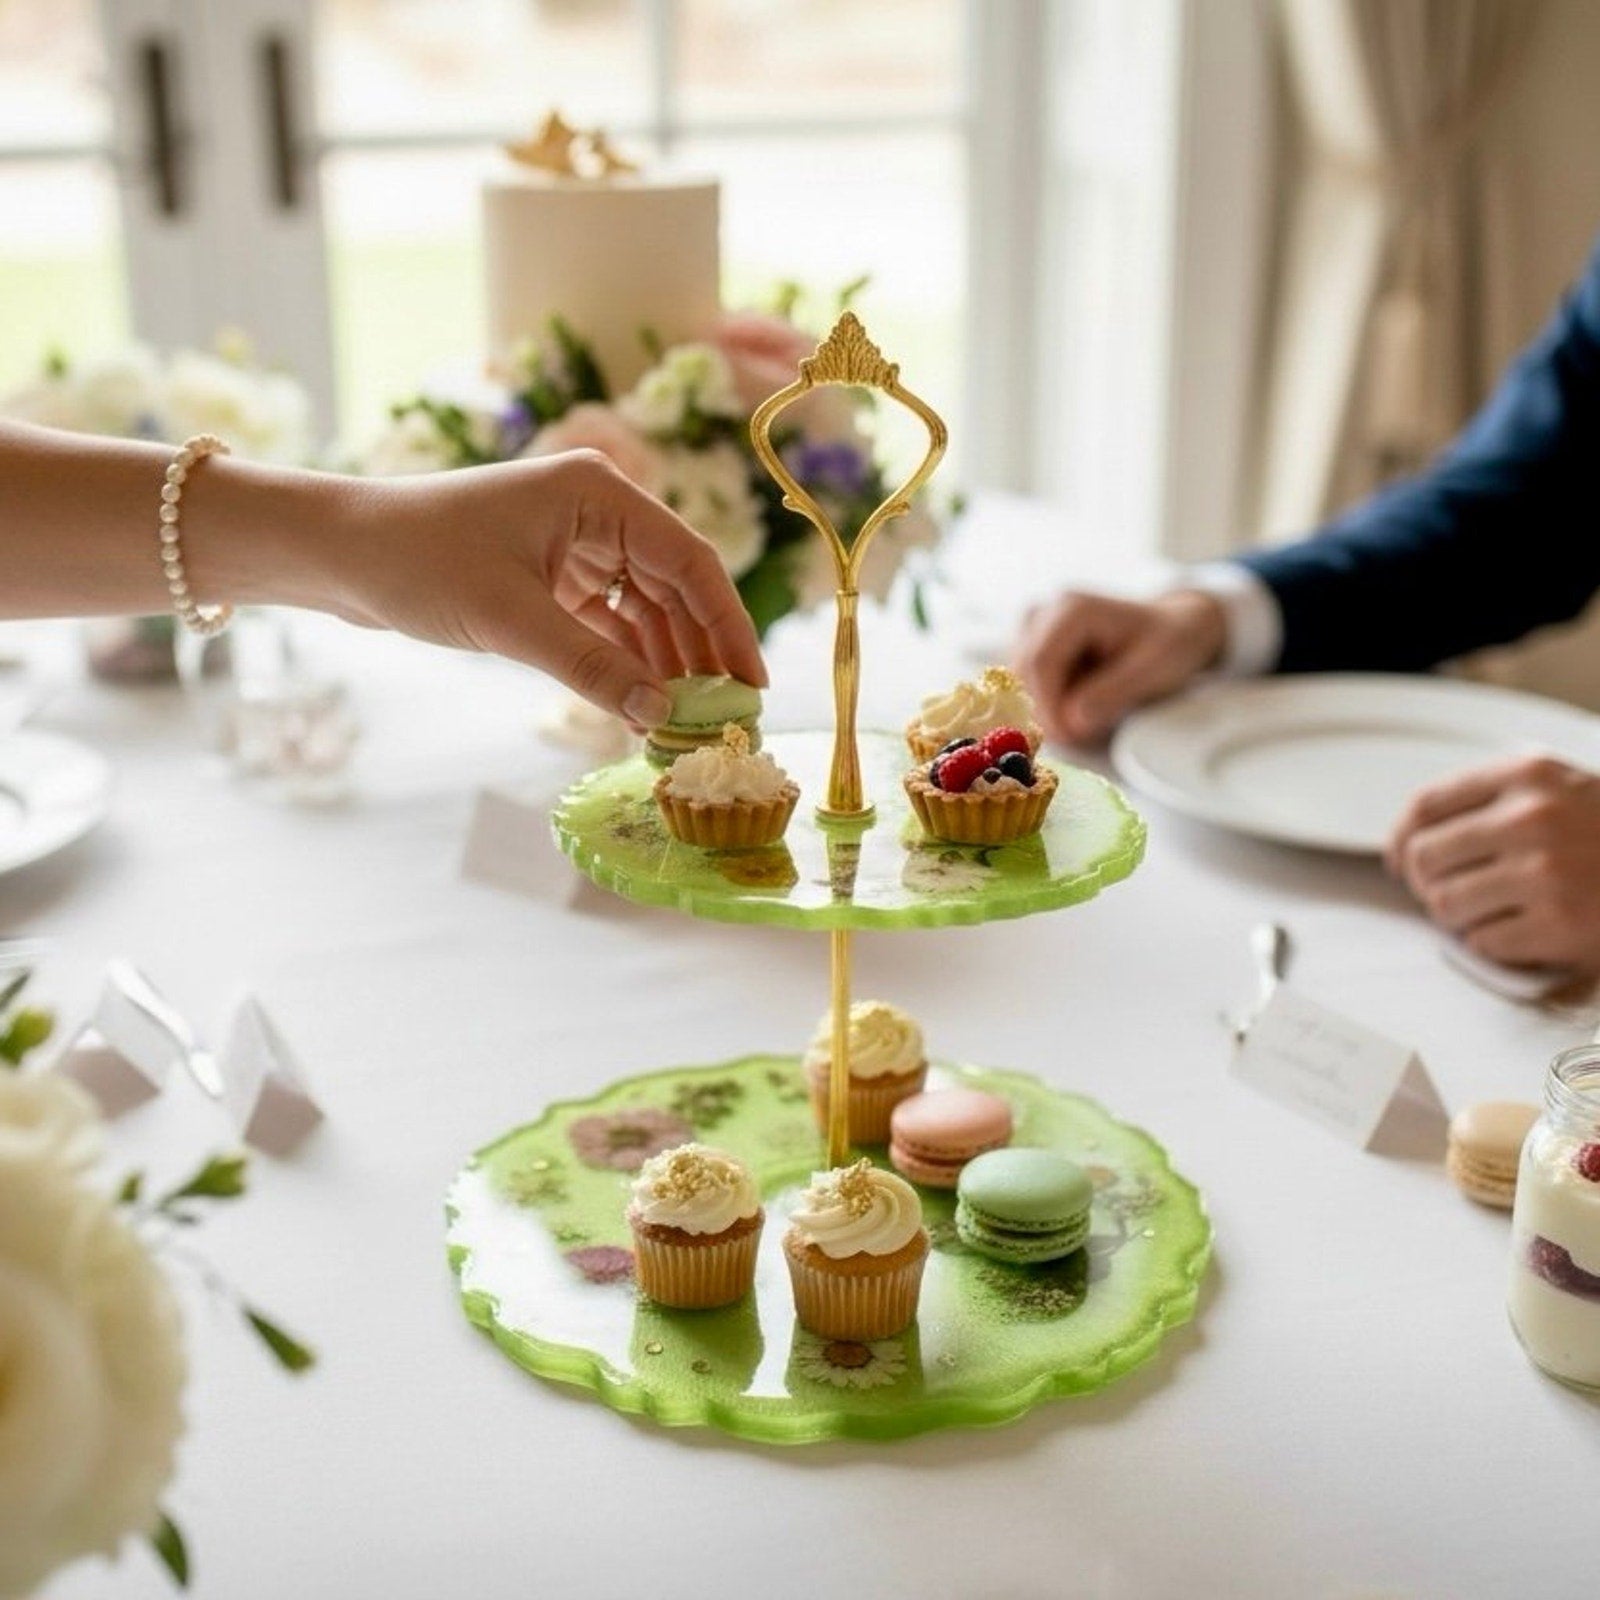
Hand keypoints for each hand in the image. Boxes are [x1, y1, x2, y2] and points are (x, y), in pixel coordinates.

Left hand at [325, 450, 765, 726]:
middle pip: (674, 587)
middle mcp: (597, 511)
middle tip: (723, 717)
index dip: (727, 625)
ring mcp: (574, 543)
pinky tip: (642, 703)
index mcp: (598, 493)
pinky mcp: (550, 574)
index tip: (751, 682)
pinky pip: (608, 621)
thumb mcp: (509, 620)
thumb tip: (662, 716)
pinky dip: (625, 661)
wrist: (337, 552)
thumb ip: (591, 667)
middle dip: (699, 652)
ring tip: (685, 722)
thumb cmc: (415, 562)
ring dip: (663, 663)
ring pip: (644, 609)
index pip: (689, 561)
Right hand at [1013, 590, 1226, 743]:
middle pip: (1024, 673)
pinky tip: (1081, 703)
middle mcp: (1045, 613)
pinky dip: (1050, 702)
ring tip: (1090, 715)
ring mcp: (1034, 629)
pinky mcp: (1033, 647)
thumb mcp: (1152, 670)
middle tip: (1080, 735)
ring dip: (1049, 707)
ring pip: (1021, 682)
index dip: (1047, 705)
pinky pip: (1027, 685)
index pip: (1039, 662)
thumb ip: (1112, 695)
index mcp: (1072, 609)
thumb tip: (1072, 723)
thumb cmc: (1168, 644)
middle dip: (1047, 710)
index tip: (1068, 736)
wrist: (1174, 628)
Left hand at [1387, 755, 1599, 973]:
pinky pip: (1483, 943)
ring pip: (1445, 905)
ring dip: (1461, 917)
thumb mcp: (1558, 790)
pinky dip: (1496, 944)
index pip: (1425, 805)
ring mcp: (1546, 872)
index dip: (1400, 838)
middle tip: (1452, 892)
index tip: (1399, 859)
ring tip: (1495, 911)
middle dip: (1428, 883)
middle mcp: (1532, 817)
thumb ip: (1489, 801)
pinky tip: (1526, 930)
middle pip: (1424, 858)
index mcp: (1526, 774)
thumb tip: (1406, 841)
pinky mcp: (1561, 925)